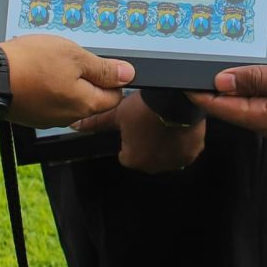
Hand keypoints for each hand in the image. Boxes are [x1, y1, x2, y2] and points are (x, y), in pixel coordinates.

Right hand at [1, 35, 131, 126]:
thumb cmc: (31, 64)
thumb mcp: (74, 56)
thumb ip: (103, 68)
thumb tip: (128, 74)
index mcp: (86, 104)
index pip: (114, 96)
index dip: (111, 76)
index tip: (99, 62)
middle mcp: (69, 117)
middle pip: (91, 97)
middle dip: (86, 77)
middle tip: (70, 57)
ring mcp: (48, 118)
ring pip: (68, 97)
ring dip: (64, 80)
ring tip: (49, 61)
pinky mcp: (31, 115)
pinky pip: (48, 100)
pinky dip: (46, 86)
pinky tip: (35, 71)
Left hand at [73, 92, 206, 171]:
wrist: (175, 100)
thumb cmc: (145, 108)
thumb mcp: (117, 114)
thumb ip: (96, 123)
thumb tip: (75, 126)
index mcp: (134, 161)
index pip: (127, 155)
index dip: (129, 140)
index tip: (134, 127)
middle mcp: (154, 167)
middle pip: (147, 156)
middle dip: (147, 144)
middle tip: (148, 123)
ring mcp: (175, 162)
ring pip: (166, 154)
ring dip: (164, 144)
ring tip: (163, 123)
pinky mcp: (191, 153)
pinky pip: (184, 150)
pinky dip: (180, 141)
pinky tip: (177, 127)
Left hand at [192, 52, 266, 139]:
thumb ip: (256, 79)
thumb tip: (221, 82)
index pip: (225, 108)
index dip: (202, 94)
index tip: (182, 80)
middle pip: (234, 107)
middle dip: (213, 90)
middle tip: (194, 67)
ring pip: (251, 101)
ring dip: (235, 85)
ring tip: (217, 65)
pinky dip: (255, 83)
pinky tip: (251, 70)